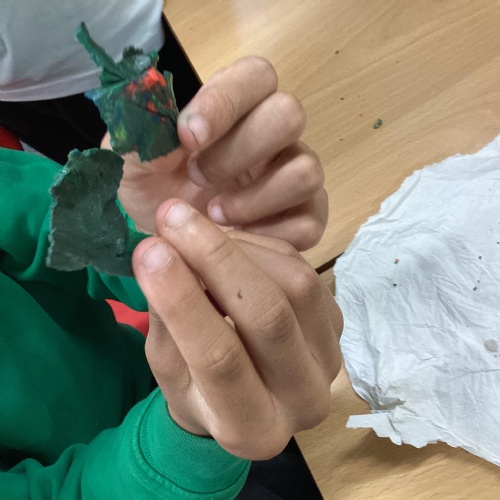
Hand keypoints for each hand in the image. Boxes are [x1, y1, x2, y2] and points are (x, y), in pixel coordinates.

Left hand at [114, 56, 327, 249]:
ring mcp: (291, 179)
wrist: (165, 245)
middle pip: (289, 116)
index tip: (187, 136)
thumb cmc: (150, 194)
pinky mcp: (303, 220)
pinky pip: (309, 223)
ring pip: (306, 171)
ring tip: (214, 215)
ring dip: (257, 197)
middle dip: (239, 151)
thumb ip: (143, 138)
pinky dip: (270, 235)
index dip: (225, 101)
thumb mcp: (130, 164)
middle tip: (198, 178)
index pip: (255, 76)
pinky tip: (236, 237)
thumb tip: (176, 134)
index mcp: (234, 110)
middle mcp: (272, 139)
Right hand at [132, 199, 342, 459]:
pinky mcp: (337, 322)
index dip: (183, 301)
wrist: (246, 395)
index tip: (149, 249)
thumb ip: (167, 320)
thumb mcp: (168, 368)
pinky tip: (226, 240)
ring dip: (238, 246)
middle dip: (216, 258)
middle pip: (270, 316)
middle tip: (171, 217)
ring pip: (295, 283)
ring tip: (192, 227)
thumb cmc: (197, 389)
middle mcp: (305, 400)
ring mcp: (330, 357)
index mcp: (253, 430)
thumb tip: (159, 252)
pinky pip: (303, 269)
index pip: (220, 360)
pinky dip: (260, 246)